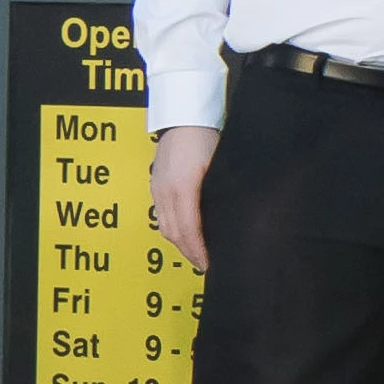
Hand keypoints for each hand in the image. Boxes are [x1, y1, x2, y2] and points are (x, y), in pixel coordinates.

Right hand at [150, 126, 221, 274]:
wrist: (183, 118)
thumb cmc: (204, 137)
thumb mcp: (218, 168)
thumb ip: (220, 195)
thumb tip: (229, 221)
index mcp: (183, 188)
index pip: (189, 230)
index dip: (198, 251)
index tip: (208, 263)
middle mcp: (165, 191)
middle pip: (174, 233)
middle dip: (188, 253)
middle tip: (204, 265)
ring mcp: (157, 189)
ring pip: (164, 227)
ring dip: (179, 244)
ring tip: (194, 253)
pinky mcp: (155, 185)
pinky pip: (160, 216)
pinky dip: (171, 230)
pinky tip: (183, 233)